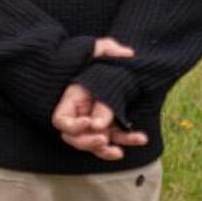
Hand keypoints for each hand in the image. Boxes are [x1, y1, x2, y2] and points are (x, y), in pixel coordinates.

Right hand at [50, 37, 147, 160]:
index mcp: (72, 98)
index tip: (89, 121)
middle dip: (87, 142)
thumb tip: (125, 54)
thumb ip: (108, 48)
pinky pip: (114, 140)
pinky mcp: (111, 127)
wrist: (118, 67)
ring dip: (104, 151)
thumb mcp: (100, 49)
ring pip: (94, 144)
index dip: (72, 125)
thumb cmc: (100, 56)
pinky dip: (125, 142)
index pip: (60, 120)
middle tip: (102, 139)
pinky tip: (140, 138)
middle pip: (74, 138)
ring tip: (118, 151)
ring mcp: (95, 122)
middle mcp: (80, 114)